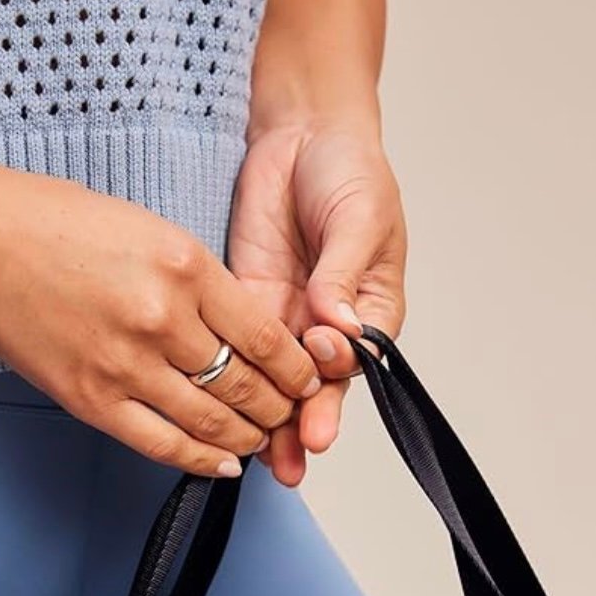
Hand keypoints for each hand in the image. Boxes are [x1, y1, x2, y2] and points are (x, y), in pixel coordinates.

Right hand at [0, 165, 321, 477]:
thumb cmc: (56, 223)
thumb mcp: (151, 229)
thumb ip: (202, 282)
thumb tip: (244, 332)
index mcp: (185, 266)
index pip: (265, 337)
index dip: (295, 371)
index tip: (307, 382)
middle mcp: (163, 319)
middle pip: (245, 386)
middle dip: (277, 410)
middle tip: (289, 418)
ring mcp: (126, 364)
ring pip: (211, 422)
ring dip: (245, 439)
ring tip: (259, 441)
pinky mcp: (92, 399)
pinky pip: (163, 445)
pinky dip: (201, 460)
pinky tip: (223, 464)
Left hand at [228, 121, 406, 484]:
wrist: (303, 132)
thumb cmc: (348, 170)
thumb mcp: (359, 216)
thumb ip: (343, 272)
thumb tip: (338, 321)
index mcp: (369, 311)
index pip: (356, 358)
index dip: (336, 375)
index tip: (321, 379)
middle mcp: (330, 326)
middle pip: (317, 386)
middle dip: (304, 424)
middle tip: (291, 460)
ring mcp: (288, 321)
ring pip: (277, 385)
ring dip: (271, 425)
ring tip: (264, 464)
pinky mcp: (248, 308)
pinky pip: (241, 357)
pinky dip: (235, 389)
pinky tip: (226, 419)